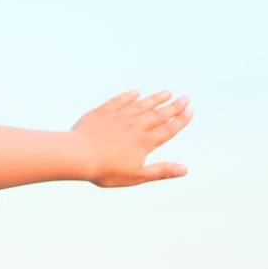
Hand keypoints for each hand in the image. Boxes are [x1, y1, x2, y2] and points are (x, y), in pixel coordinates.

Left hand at [72, 90, 191, 187]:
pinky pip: (119, 100)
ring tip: (167, 92)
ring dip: (155, 98)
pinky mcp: (102, 112)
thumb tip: (185, 169)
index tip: (190, 111)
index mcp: (145, 142)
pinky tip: (135, 92)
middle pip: (159, 114)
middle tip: (185, 98)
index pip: (168, 129)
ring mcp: (119, 117)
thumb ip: (161, 171)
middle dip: (174, 106)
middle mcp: (135, 126)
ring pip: (142, 105)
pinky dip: (129, 96)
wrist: (77, 155)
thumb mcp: (136, 176)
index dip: (181, 120)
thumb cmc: (105, 170)